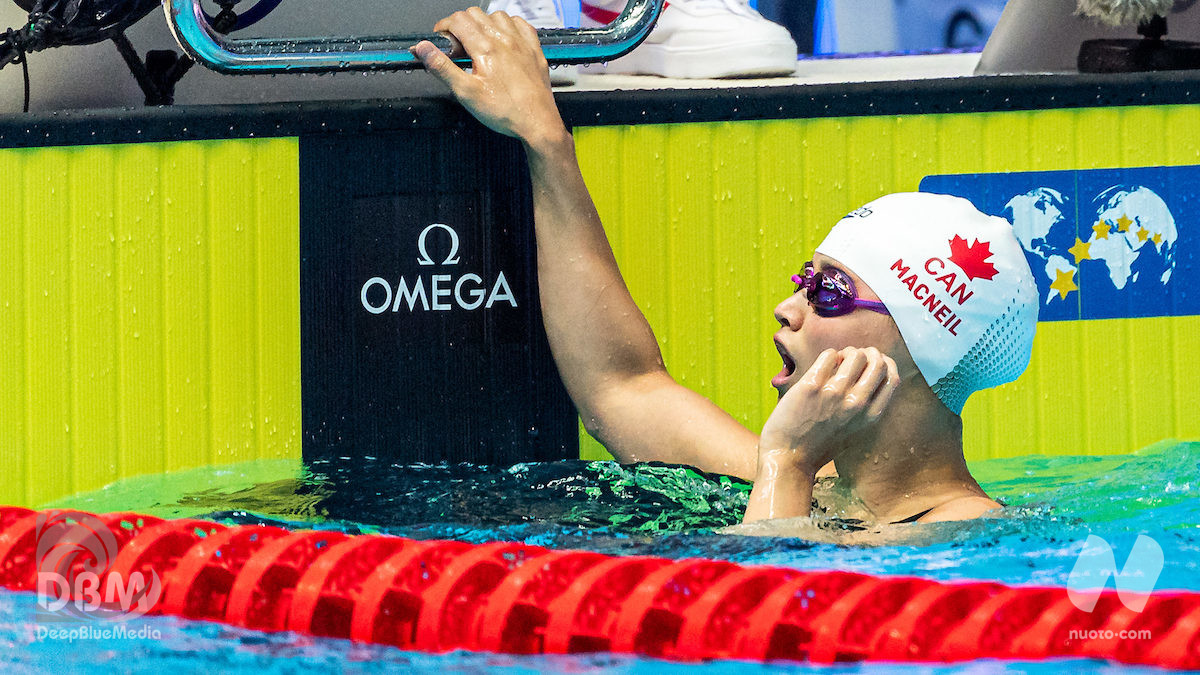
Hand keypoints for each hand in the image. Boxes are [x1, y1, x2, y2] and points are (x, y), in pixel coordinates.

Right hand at [411, 8, 568, 149]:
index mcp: (486, 48)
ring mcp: (521, 43)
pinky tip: (503, 39)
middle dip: (461, 25)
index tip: (441, 39)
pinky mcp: (534, 50)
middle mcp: (504, 40)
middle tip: (458, 47)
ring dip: (483, 24)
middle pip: (475, 14)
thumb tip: (423, 49)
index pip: (458, 20)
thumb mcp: (465, 92)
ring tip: (478, 44)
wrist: (537, 123)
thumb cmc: (506, 111)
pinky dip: (508, 25)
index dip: (444, 27)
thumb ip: (442, 67)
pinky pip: (520, 23)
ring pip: (497, 16)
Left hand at [758, 347, 899, 475]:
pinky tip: (822, 366)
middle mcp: (857, 404)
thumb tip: (870, 377)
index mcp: (870, 417)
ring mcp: (835, 394)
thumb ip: (866, 409)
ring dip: (847, 352)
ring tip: (837, 360)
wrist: (788, 459)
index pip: (892, 378)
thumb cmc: (819, 446)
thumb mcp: (854, 432)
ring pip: (855, 355)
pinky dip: (829, 355)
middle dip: (868, 353)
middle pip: (877, 363)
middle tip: (854, 356)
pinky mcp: (812, 386)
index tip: (875, 361)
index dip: (886, 364)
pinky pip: (829, 356)